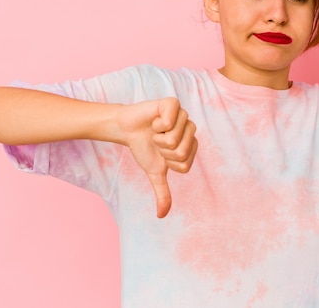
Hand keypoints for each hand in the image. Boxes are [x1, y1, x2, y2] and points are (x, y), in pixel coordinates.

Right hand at [118, 97, 197, 217]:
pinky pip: (169, 121)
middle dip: (162, 151)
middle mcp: (190, 129)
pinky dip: (156, 125)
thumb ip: (162, 192)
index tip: (161, 154)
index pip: (185, 164)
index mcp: (191, 145)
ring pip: (174, 138)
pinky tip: (154, 121)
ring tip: (155, 131)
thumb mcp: (155, 172)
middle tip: (157, 141)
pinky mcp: (172, 103)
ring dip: (158, 138)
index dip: (169, 162)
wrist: (127, 129)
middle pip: (181, 152)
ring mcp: (183, 115)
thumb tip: (162, 215)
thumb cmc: (144, 148)